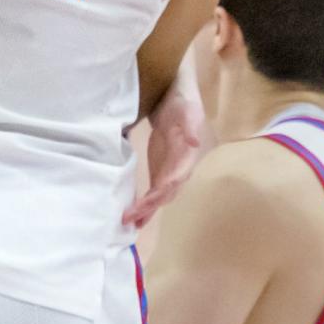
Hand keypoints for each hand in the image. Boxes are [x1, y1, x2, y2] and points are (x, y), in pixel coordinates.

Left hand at [123, 90, 204, 228]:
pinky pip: (153, 191)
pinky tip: (133, 214)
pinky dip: (144, 204)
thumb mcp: (188, 111)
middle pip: (165, 194)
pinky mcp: (160, 170)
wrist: (176, 98)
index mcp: (187, 158)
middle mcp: (180, 170)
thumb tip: (194, 142)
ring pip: (159, 197)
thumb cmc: (183, 104)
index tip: (147, 202)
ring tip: (130, 224)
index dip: (162, 192)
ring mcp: (170, 171)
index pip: (175, 180)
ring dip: (146, 211)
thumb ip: (190, 126)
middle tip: (130, 219)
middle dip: (149, 208)